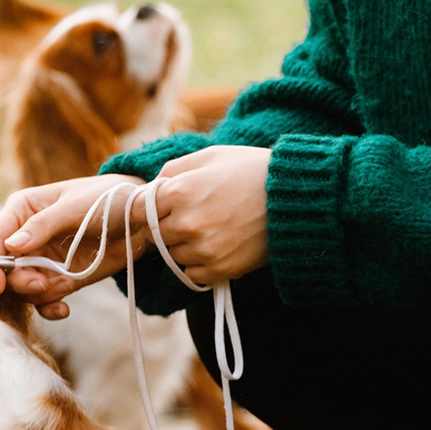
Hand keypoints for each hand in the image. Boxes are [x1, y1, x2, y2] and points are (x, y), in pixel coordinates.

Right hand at [0, 173, 151, 316]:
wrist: (139, 217)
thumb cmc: (107, 198)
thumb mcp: (75, 207)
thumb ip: (43, 225)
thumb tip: (10, 245)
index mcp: (22, 209)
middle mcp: (26, 236)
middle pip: (6, 268)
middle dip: (21, 281)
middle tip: (44, 284)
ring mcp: (42, 259)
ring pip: (23, 287)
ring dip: (41, 293)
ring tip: (66, 286)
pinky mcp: (59, 277)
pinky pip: (43, 300)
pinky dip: (50, 307)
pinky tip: (64, 309)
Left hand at [144, 146, 271, 286]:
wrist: (294, 198)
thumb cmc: (249, 170)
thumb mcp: (209, 156)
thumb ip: (171, 171)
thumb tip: (148, 191)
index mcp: (179, 191)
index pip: (136, 211)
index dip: (145, 209)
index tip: (158, 207)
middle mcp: (186, 223)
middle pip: (154, 235)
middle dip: (166, 226)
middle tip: (193, 215)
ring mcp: (203, 249)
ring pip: (172, 255)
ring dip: (183, 245)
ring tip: (212, 227)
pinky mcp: (220, 269)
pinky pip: (191, 273)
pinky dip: (199, 263)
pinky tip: (219, 244)